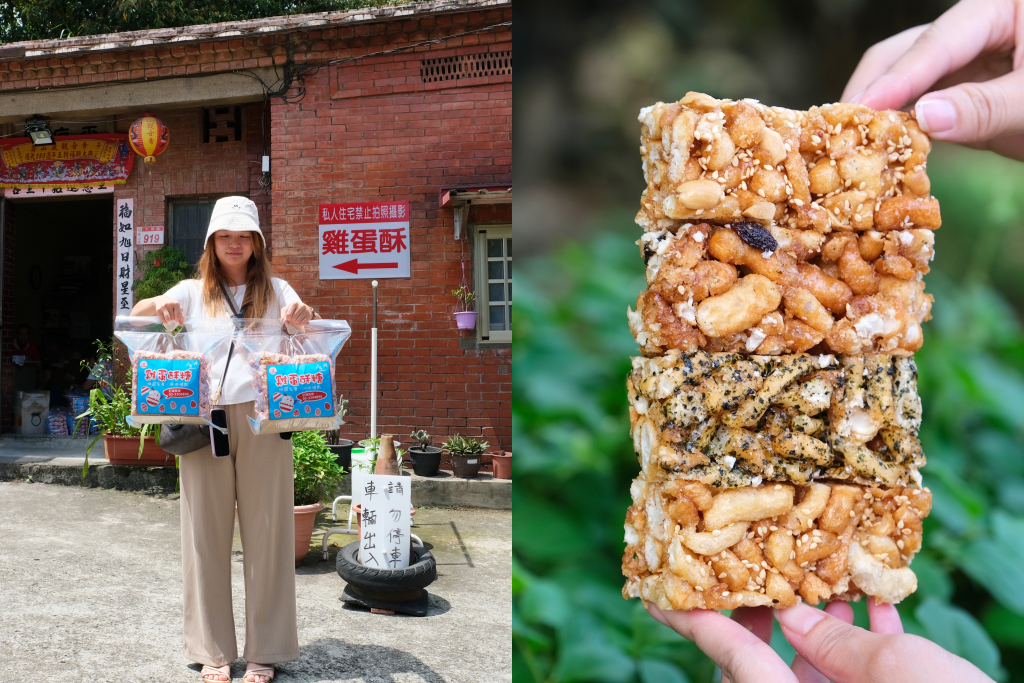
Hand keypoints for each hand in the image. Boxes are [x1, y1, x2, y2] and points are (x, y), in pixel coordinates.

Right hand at [152, 295, 183, 325]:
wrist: (159, 300)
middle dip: (173, 319)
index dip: (178, 319)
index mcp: (176, 304)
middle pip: (173, 317)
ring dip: (169, 320)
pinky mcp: (158, 310)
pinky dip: (164, 321)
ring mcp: (163, 307)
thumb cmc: (171, 305)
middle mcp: (169, 304)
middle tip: (172, 316)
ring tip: (168, 318)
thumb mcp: (177, 307)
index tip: (176, 319)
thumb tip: (181, 324)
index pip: (178, 315)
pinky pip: (162, 319)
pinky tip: (165, 319)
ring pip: (168, 319)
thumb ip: (181, 315)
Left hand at [281, 301, 312, 328]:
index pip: (288, 315)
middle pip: (293, 318)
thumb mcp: (286, 309)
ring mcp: (306, 310)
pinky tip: (299, 322)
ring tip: (296, 319)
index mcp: (295, 303)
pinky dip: (299, 324)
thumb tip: (286, 323)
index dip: (287, 318)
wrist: (302, 307)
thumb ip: (283, 316)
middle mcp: (302, 306)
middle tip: (293, 317)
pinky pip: (303, 323)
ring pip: (298, 321)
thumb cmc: (293, 309)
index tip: (289, 317)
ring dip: (295, 322)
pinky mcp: (309, 315)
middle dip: (292, 320)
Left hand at [646, 598, 992, 682]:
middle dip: (761, 611)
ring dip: (816, 621)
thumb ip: (833, 642)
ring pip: (810, 666)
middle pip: (762, 661)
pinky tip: (879, 610)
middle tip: (760, 568)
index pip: (728, 653)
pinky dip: (858, 645)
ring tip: (827, 578)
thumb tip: (796, 620)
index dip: (691, 619)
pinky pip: (853, 676)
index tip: (655, 596)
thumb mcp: (893, 670)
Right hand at [841, 0, 1023, 159]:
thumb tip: (924, 118)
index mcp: (997, 9)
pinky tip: (882, 150)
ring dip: (883, 113)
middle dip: (874, 90)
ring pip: (909, 84)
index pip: (935, 43)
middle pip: (907, 53)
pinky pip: (924, 112)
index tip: (860, 108)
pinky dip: (903, 132)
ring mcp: (969, 65)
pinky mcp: (966, 99)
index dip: (895, 78)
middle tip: (842, 128)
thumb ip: (985, 106)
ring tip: (853, 141)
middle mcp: (975, 32)